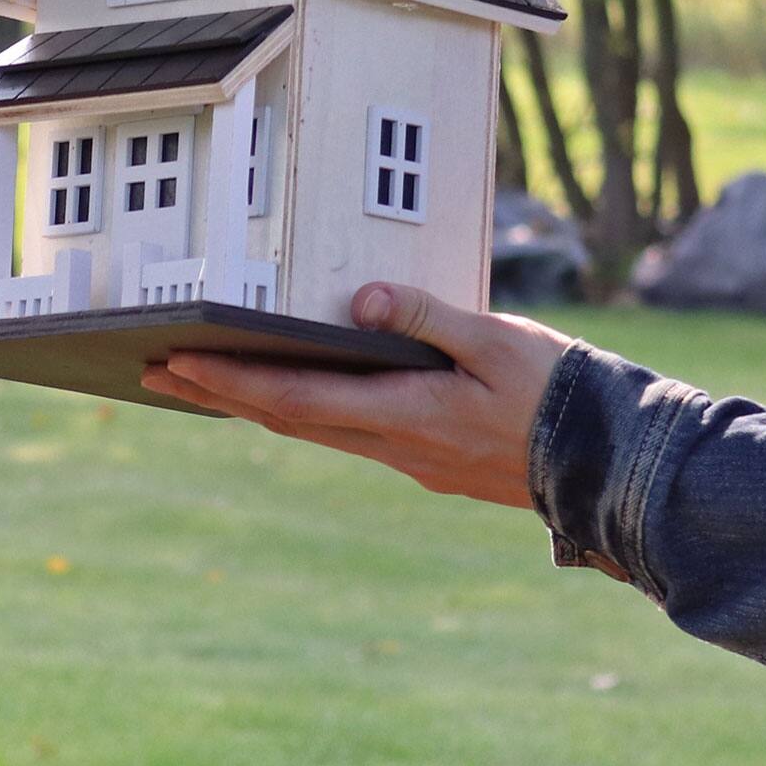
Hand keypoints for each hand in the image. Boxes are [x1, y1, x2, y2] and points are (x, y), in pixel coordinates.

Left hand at [143, 280, 572, 508]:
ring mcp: (411, 460)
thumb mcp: (496, 340)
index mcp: (406, 415)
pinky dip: (304, 413)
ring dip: (255, 404)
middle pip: (288, 420)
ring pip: (314, 430)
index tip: (176, 359)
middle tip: (154, 370)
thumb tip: (356, 299)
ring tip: (203, 381)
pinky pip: (348, 434)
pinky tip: (296, 398)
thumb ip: (426, 316)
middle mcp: (396, 447)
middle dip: (220, 392)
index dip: (231, 379)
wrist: (611, 467)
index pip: (296, 399)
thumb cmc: (560, 394)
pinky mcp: (429, 461)